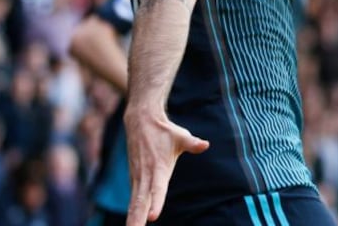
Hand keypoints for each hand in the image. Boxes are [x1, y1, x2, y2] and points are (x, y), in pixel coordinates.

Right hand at [125, 110, 209, 225]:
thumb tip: (205, 145)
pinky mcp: (134, 178)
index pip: (157, 189)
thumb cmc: (164, 131)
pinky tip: (132, 224)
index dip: (156, 202)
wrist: (141, 121)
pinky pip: (132, 199)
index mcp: (158, 168)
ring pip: (134, 202)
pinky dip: (131, 212)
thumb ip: (192, 143)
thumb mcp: (180, 136)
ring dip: (132, 219)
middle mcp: (145, 175)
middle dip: (137, 219)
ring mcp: (137, 178)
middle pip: (140, 201)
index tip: (153, 217)